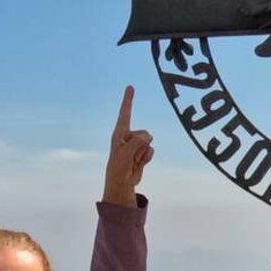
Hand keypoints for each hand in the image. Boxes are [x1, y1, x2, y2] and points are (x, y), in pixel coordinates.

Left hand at [103, 85, 153, 204]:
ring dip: (143, 153)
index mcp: (120, 133)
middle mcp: (128, 136)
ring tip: (133, 161)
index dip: (128, 100)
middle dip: (141, 144)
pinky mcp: (142, 152)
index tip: (130, 87)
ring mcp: (136, 144)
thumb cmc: (118, 166)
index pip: (125, 113)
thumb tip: (149, 137)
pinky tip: (139, 163)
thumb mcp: (125, 153)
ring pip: (149, 142)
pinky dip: (147, 157)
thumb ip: (137, 142)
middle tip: (131, 156)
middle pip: (145, 133)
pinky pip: (152, 150)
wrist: (122, 183)